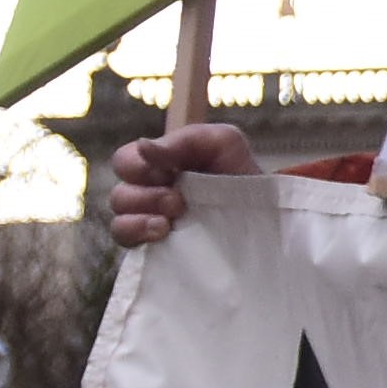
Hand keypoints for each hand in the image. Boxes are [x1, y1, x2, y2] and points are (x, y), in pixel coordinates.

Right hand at [97, 115, 261, 251]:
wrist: (267, 217)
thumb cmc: (241, 173)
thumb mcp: (224, 143)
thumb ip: (186, 139)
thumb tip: (144, 147)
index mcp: (159, 165)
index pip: (125, 161)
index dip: (138, 166)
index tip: (171, 171)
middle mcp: (149, 193)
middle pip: (120, 193)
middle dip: (145, 194)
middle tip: (178, 201)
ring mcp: (151, 222)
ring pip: (119, 219)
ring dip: (141, 216)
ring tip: (170, 221)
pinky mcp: (156, 248)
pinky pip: (125, 242)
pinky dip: (137, 234)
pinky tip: (163, 233)